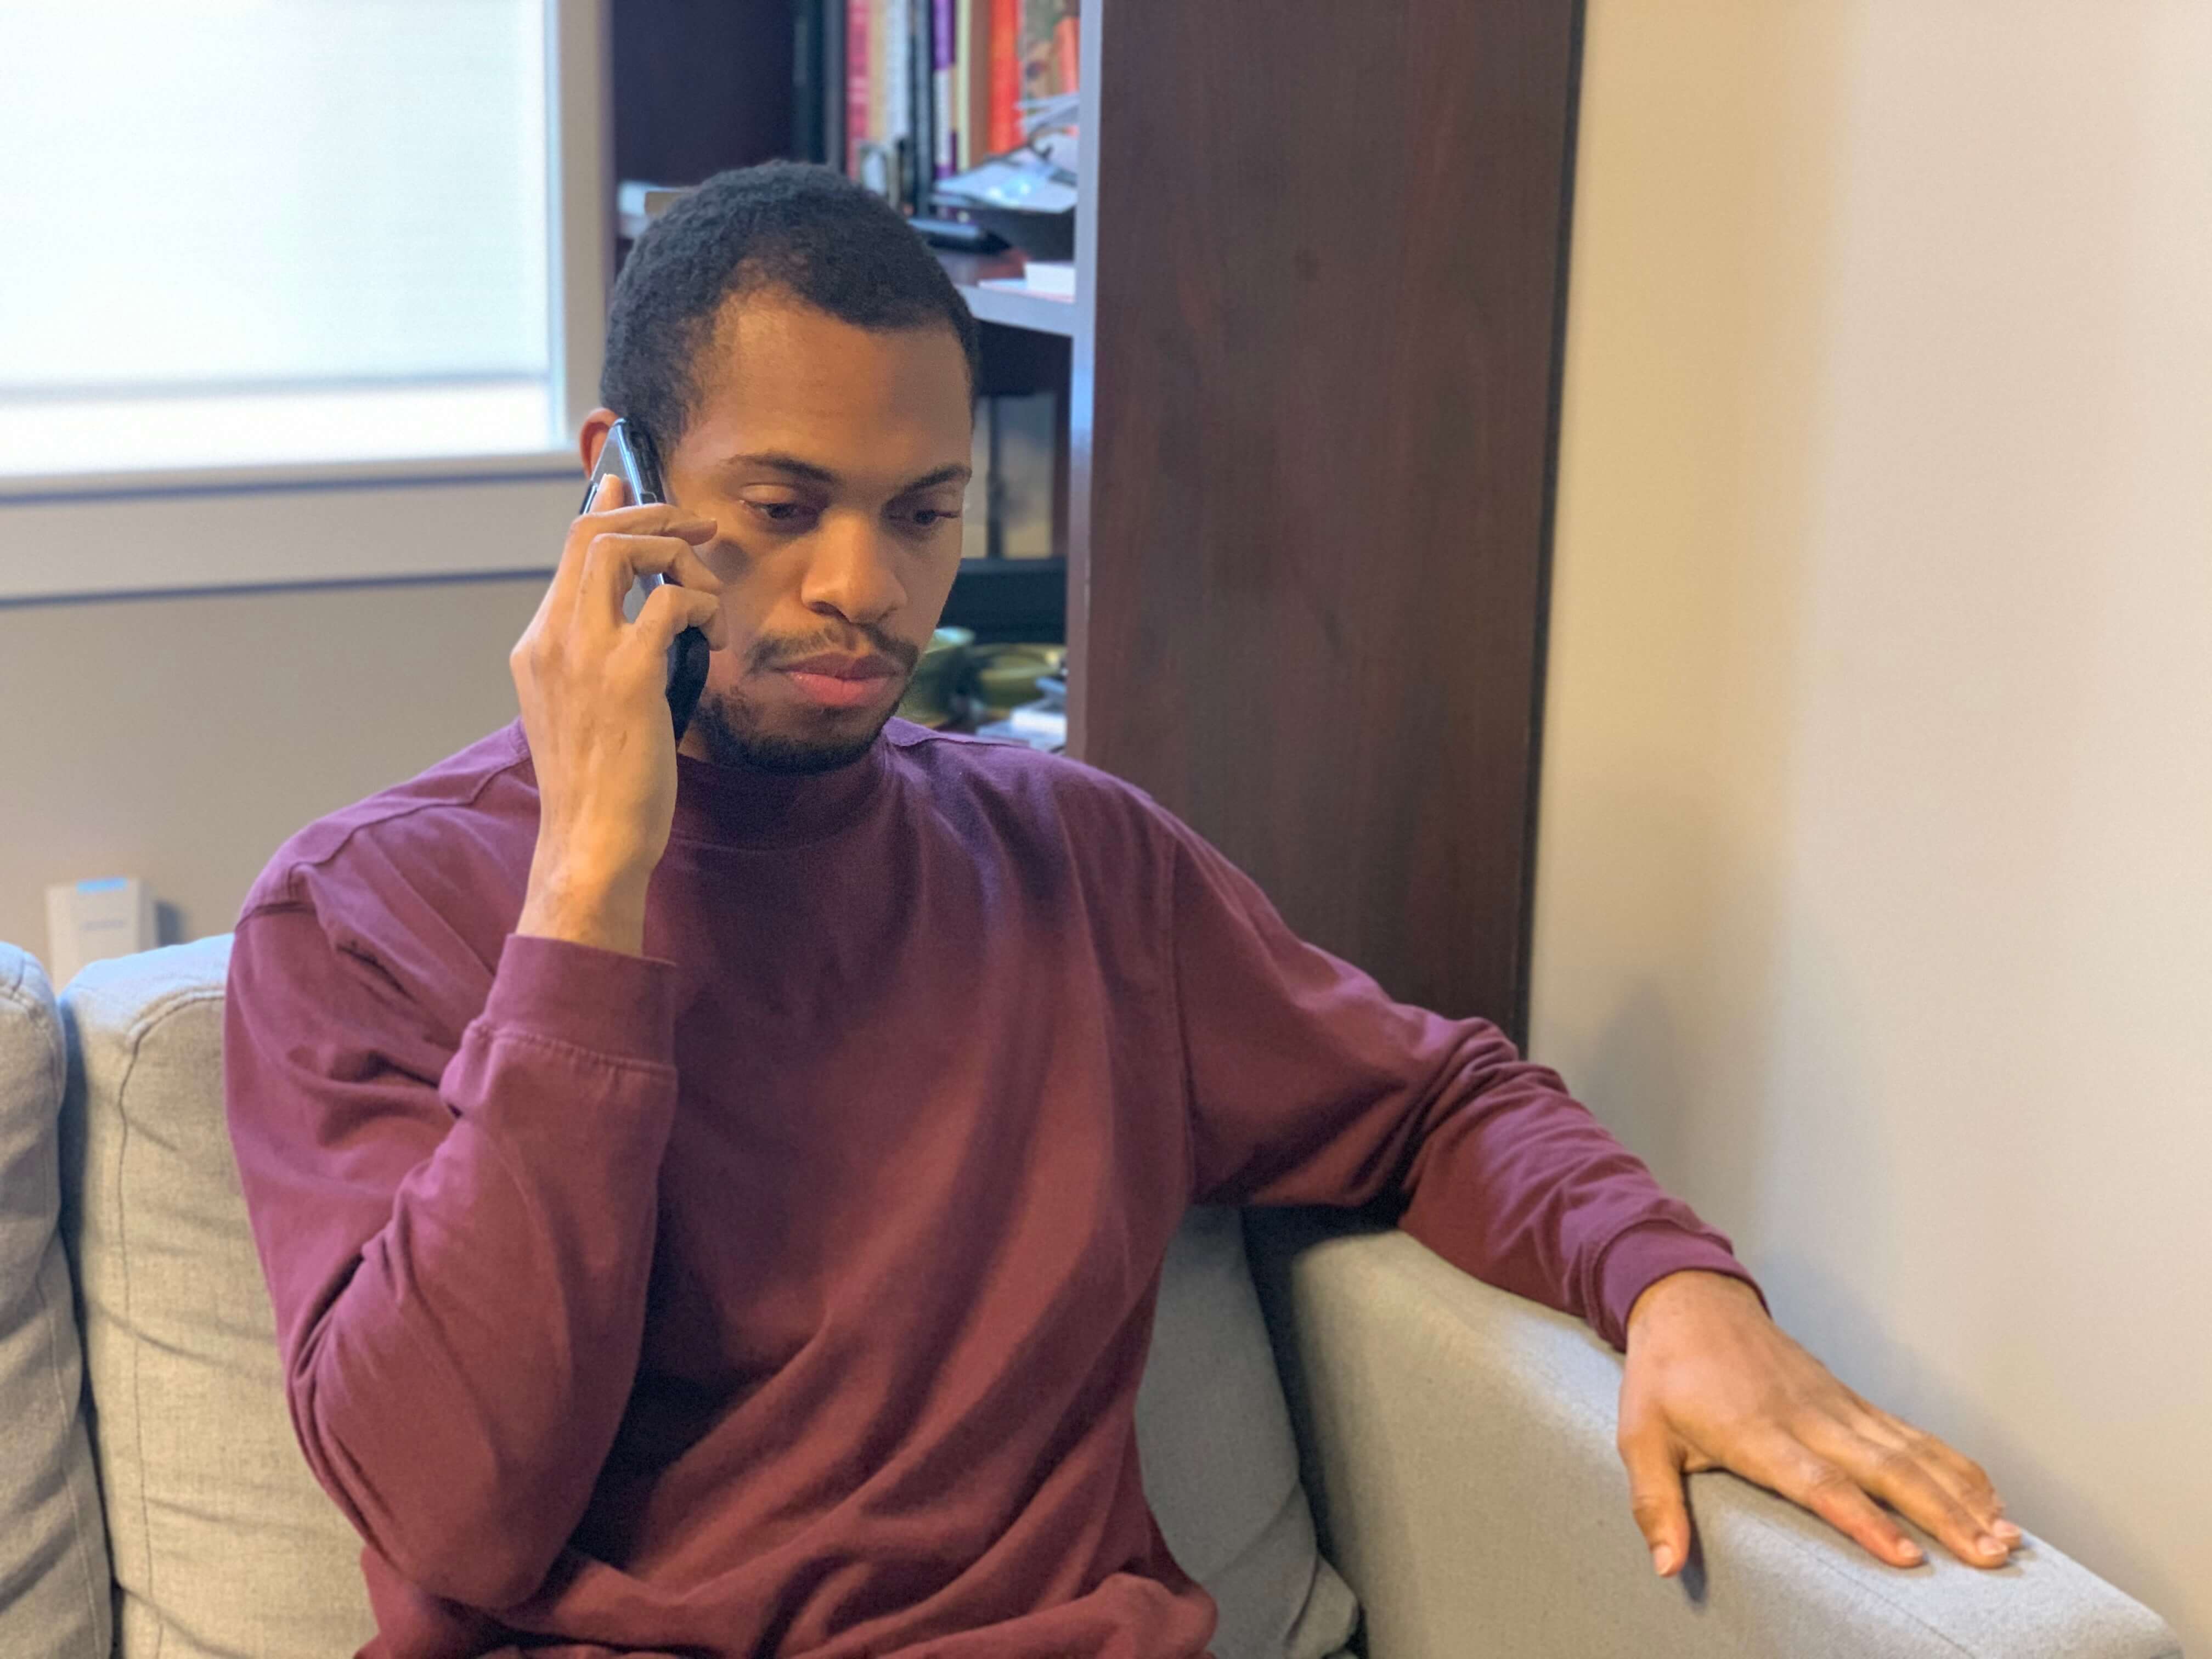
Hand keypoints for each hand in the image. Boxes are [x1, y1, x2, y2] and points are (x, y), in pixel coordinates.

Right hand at [511, 472, 726, 954]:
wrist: (590, 841)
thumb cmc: (599, 787)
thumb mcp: (584, 710)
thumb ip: (599, 661)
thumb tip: (646, 623)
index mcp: (538, 646)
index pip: (569, 553)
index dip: (607, 511)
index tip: (634, 489)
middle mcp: (552, 639)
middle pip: (592, 533)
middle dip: (651, 514)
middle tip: (697, 524)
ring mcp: (584, 653)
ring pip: (625, 550)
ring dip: (680, 557)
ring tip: (709, 597)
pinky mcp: (627, 674)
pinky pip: (670, 603)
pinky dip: (701, 606)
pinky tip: (714, 638)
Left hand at [1618, 1270, 2020, 1576]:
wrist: (1690, 1302)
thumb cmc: (1663, 1377)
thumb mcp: (1640, 1438)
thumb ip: (1653, 1504)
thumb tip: (1666, 1567)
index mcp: (1757, 1434)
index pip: (1819, 1483)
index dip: (1864, 1520)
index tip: (1910, 1557)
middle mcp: (1808, 1419)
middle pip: (1886, 1469)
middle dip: (1943, 1515)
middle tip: (1990, 1557)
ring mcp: (1836, 1406)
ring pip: (1911, 1450)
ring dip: (1962, 1494)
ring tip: (2007, 1539)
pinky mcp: (1850, 1400)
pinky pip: (1910, 1434)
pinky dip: (1954, 1465)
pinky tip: (1990, 1498)